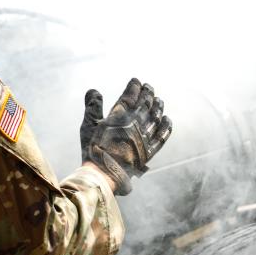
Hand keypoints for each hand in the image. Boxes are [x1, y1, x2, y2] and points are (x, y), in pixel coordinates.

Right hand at [82, 78, 172, 194]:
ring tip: (159, 100)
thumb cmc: (93, 149)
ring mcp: (144, 137)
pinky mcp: (149, 151)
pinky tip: (167, 120)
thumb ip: (92, 107)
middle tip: (149, 87)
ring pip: (155, 117)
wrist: (104, 173)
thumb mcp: (88, 126)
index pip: (129, 96)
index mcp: (119, 116)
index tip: (136, 81)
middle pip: (145, 104)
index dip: (134, 87)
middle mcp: (134, 124)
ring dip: (158, 107)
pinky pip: (161, 137)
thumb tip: (93, 90)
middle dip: (147, 93)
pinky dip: (166, 127)